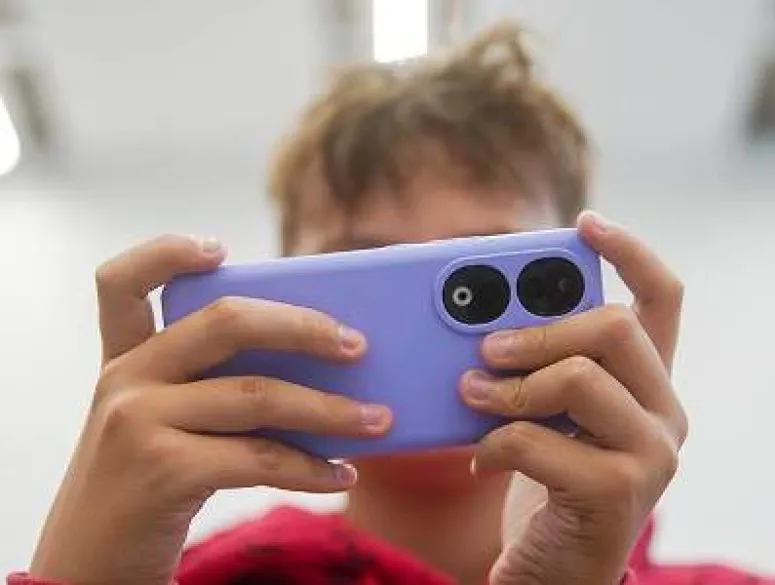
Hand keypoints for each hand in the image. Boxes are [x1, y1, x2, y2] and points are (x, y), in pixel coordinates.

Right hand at [30, 235, 391, 584]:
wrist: (88, 570)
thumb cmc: (145, 489)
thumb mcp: (163, 425)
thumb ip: (214, 389)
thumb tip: (321, 370)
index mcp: (126, 360)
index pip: (122, 283)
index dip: (166, 252)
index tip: (219, 248)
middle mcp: (126, 379)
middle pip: (226, 321)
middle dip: (304, 326)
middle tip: (357, 344)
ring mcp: (139, 421)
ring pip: (258, 395)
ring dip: (332, 410)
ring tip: (379, 420)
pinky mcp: (162, 471)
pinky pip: (260, 458)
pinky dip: (313, 468)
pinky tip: (342, 474)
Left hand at [460, 212, 687, 584]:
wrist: (554, 568)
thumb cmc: (544, 479)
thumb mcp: (542, 412)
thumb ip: (532, 367)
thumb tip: (480, 322)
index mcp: (645, 382)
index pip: (662, 299)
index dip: (629, 252)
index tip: (585, 222)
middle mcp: (664, 411)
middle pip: (613, 327)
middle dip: (537, 331)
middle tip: (486, 348)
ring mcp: (651, 454)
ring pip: (579, 378)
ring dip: (508, 386)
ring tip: (471, 395)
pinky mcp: (618, 494)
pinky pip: (539, 441)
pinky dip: (495, 443)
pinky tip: (480, 459)